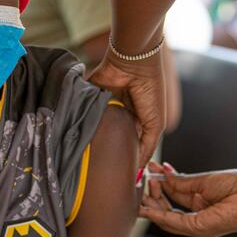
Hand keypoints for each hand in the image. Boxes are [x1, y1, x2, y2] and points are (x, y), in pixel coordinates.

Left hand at [87, 49, 164, 169]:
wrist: (133, 62)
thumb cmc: (150, 90)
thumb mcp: (155, 123)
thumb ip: (147, 145)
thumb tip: (137, 168)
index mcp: (137, 119)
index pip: (130, 143)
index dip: (126, 157)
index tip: (120, 174)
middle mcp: (121, 113)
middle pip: (113, 137)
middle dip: (109, 149)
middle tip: (103, 168)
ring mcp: (105, 107)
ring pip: (98, 129)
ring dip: (96, 138)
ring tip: (90, 155)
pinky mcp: (91, 99)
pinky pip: (85, 114)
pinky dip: (84, 122)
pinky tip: (81, 135)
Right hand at [140, 162, 236, 236]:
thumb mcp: (204, 181)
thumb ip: (182, 182)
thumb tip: (164, 174)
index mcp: (201, 204)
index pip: (174, 197)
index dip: (160, 185)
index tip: (151, 171)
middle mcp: (198, 217)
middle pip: (167, 209)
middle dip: (154, 194)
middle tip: (146, 177)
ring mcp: (198, 225)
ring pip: (167, 217)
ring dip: (153, 202)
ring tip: (147, 185)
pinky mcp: (199, 228)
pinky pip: (174, 222)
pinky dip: (159, 214)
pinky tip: (148, 204)